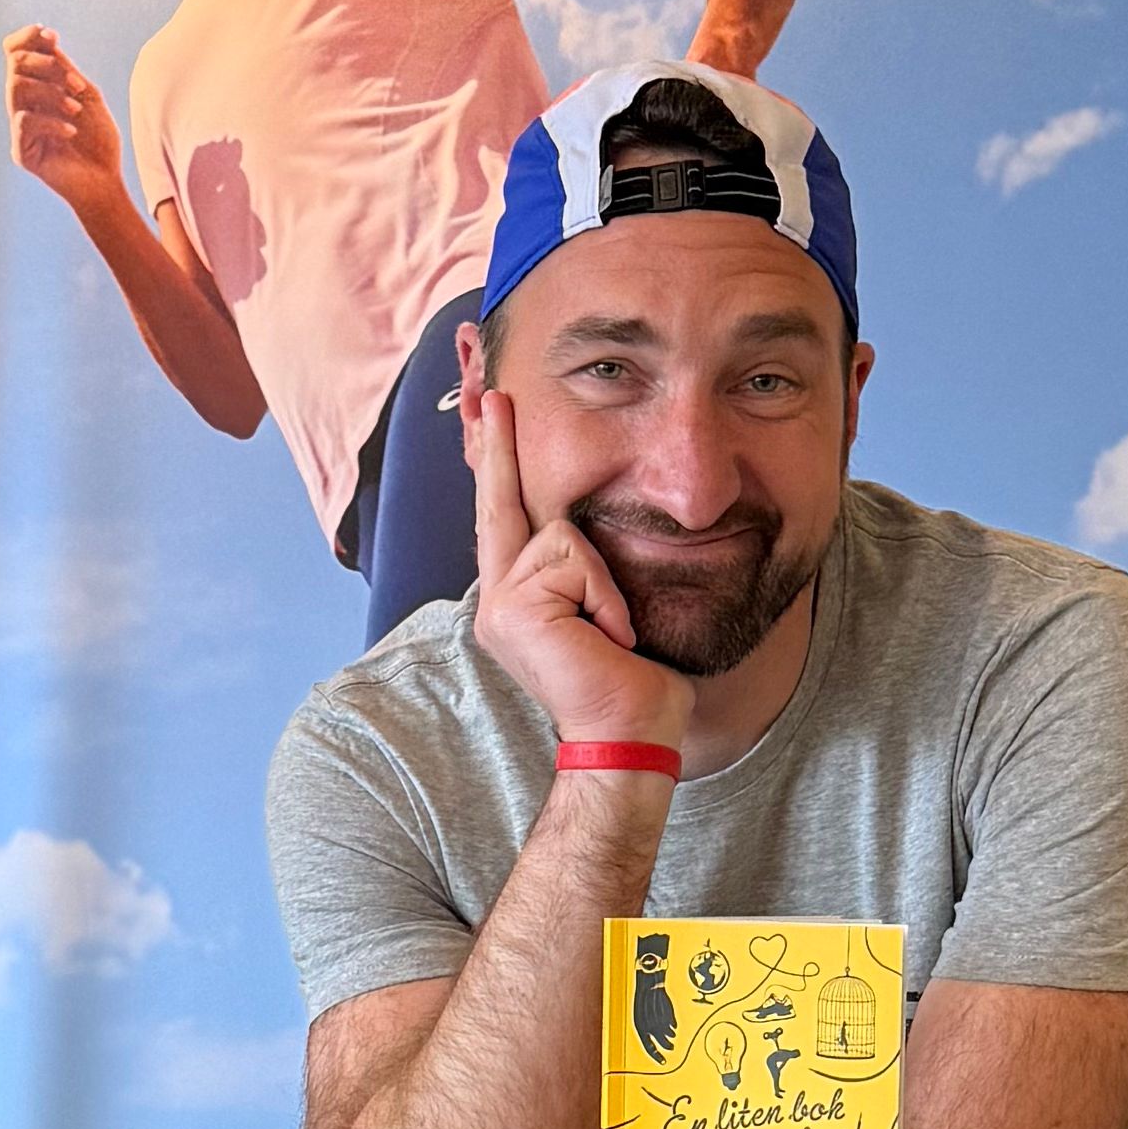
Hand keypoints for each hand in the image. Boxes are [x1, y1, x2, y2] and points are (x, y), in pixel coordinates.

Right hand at [5, 25, 129, 216]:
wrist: (105, 180)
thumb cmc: (98, 138)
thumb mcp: (86, 94)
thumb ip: (65, 69)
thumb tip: (47, 38)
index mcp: (35, 87)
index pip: (15, 52)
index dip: (28, 38)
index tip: (52, 35)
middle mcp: (22, 104)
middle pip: (15, 64)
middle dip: (47, 65)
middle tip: (77, 84)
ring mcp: (19, 128)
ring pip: (16, 88)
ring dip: (51, 92)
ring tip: (76, 108)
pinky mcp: (21, 152)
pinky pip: (24, 122)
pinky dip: (52, 121)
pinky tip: (72, 131)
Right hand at [464, 368, 681, 753]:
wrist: (629, 735)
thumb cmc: (634, 684)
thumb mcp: (612, 611)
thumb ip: (590, 573)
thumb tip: (595, 529)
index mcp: (519, 600)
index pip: (504, 519)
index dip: (496, 464)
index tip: (493, 413)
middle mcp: (497, 599)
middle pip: (503, 504)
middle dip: (498, 445)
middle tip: (498, 393)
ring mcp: (500, 604)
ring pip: (560, 532)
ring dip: (604, 579)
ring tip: (612, 630)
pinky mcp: (514, 608)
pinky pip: (573, 557)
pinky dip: (605, 594)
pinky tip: (609, 635)